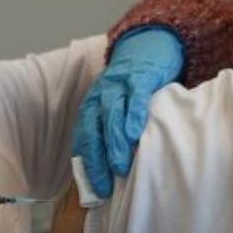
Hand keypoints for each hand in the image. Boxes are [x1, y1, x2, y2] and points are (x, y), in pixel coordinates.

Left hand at [72, 27, 183, 197]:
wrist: (148, 43)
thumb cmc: (133, 86)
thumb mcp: (118, 107)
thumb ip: (114, 133)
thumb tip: (115, 172)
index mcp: (92, 108)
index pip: (84, 140)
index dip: (87, 165)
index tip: (94, 190)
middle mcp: (100, 97)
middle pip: (93, 132)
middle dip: (97, 160)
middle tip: (105, 186)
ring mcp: (118, 86)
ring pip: (111, 117)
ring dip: (113, 143)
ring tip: (120, 166)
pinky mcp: (139, 77)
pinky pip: (133, 98)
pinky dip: (132, 116)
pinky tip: (135, 134)